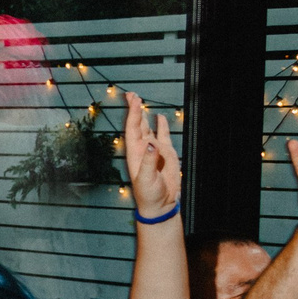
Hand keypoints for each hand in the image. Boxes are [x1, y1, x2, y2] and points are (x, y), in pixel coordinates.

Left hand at [121, 89, 179, 219]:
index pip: (132, 129)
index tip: (133, 100)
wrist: (160, 203)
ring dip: (144, 114)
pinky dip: (160, 125)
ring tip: (140, 100)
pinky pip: (162, 135)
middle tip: (132, 94)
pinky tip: (158, 117)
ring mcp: (154, 150)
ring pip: (147, 127)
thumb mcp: (146, 179)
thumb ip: (149, 162)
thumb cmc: (149, 194)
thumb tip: (152, 144)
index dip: (132, 114)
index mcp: (135, 153)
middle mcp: (143, 148)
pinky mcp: (166, 153)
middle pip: (136, 124)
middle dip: (134, 109)